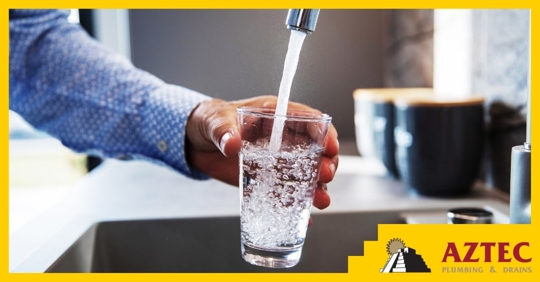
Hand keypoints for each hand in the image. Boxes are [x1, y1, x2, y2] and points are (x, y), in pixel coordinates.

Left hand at [185, 95, 338, 209]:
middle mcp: (282, 139)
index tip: (330, 146)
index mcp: (275, 116)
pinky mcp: (266, 179)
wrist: (195, 143)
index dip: (324, 132)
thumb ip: (223, 130)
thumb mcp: (214, 121)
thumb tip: (232, 143)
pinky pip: (285, 192)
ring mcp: (276, 161)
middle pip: (314, 150)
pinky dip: (295, 205)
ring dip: (316, 187)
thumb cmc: (209, 121)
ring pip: (305, 174)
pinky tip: (304, 218)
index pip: (308, 120)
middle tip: (325, 176)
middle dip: (325, 163)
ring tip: (321, 201)